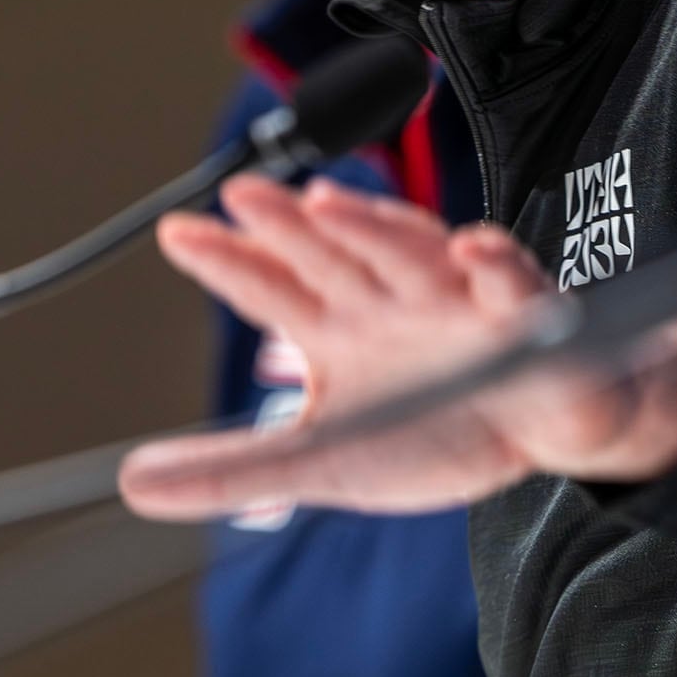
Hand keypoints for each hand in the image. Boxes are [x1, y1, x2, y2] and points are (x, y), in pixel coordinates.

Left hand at [130, 174, 676, 517]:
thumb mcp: (323, 462)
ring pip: (412, 255)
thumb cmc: (434, 429)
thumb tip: (132, 482)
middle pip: (333, 254)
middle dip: (291, 225)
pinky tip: (477, 251)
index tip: (174, 231)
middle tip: (242, 194)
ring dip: (377, 229)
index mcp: (338, 326)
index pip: (273, 285)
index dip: (228, 260)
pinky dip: (499, 268)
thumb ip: (234, 470)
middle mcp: (389, 299)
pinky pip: (514, 287)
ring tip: (333, 207)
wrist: (544, 426)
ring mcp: (457, 300)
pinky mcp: (527, 319)